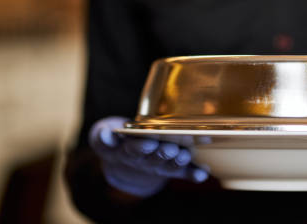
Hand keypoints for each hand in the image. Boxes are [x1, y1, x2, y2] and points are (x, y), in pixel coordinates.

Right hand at [89, 116, 207, 196]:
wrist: (125, 161)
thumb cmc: (116, 141)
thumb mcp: (103, 137)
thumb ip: (102, 136)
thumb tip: (105, 133)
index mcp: (126, 151)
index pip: (133, 150)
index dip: (141, 147)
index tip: (148, 143)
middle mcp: (145, 160)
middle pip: (154, 158)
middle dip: (163, 153)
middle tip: (171, 148)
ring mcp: (159, 165)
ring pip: (170, 165)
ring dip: (179, 162)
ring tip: (185, 156)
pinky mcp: (173, 167)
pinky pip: (184, 173)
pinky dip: (194, 174)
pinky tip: (203, 173)